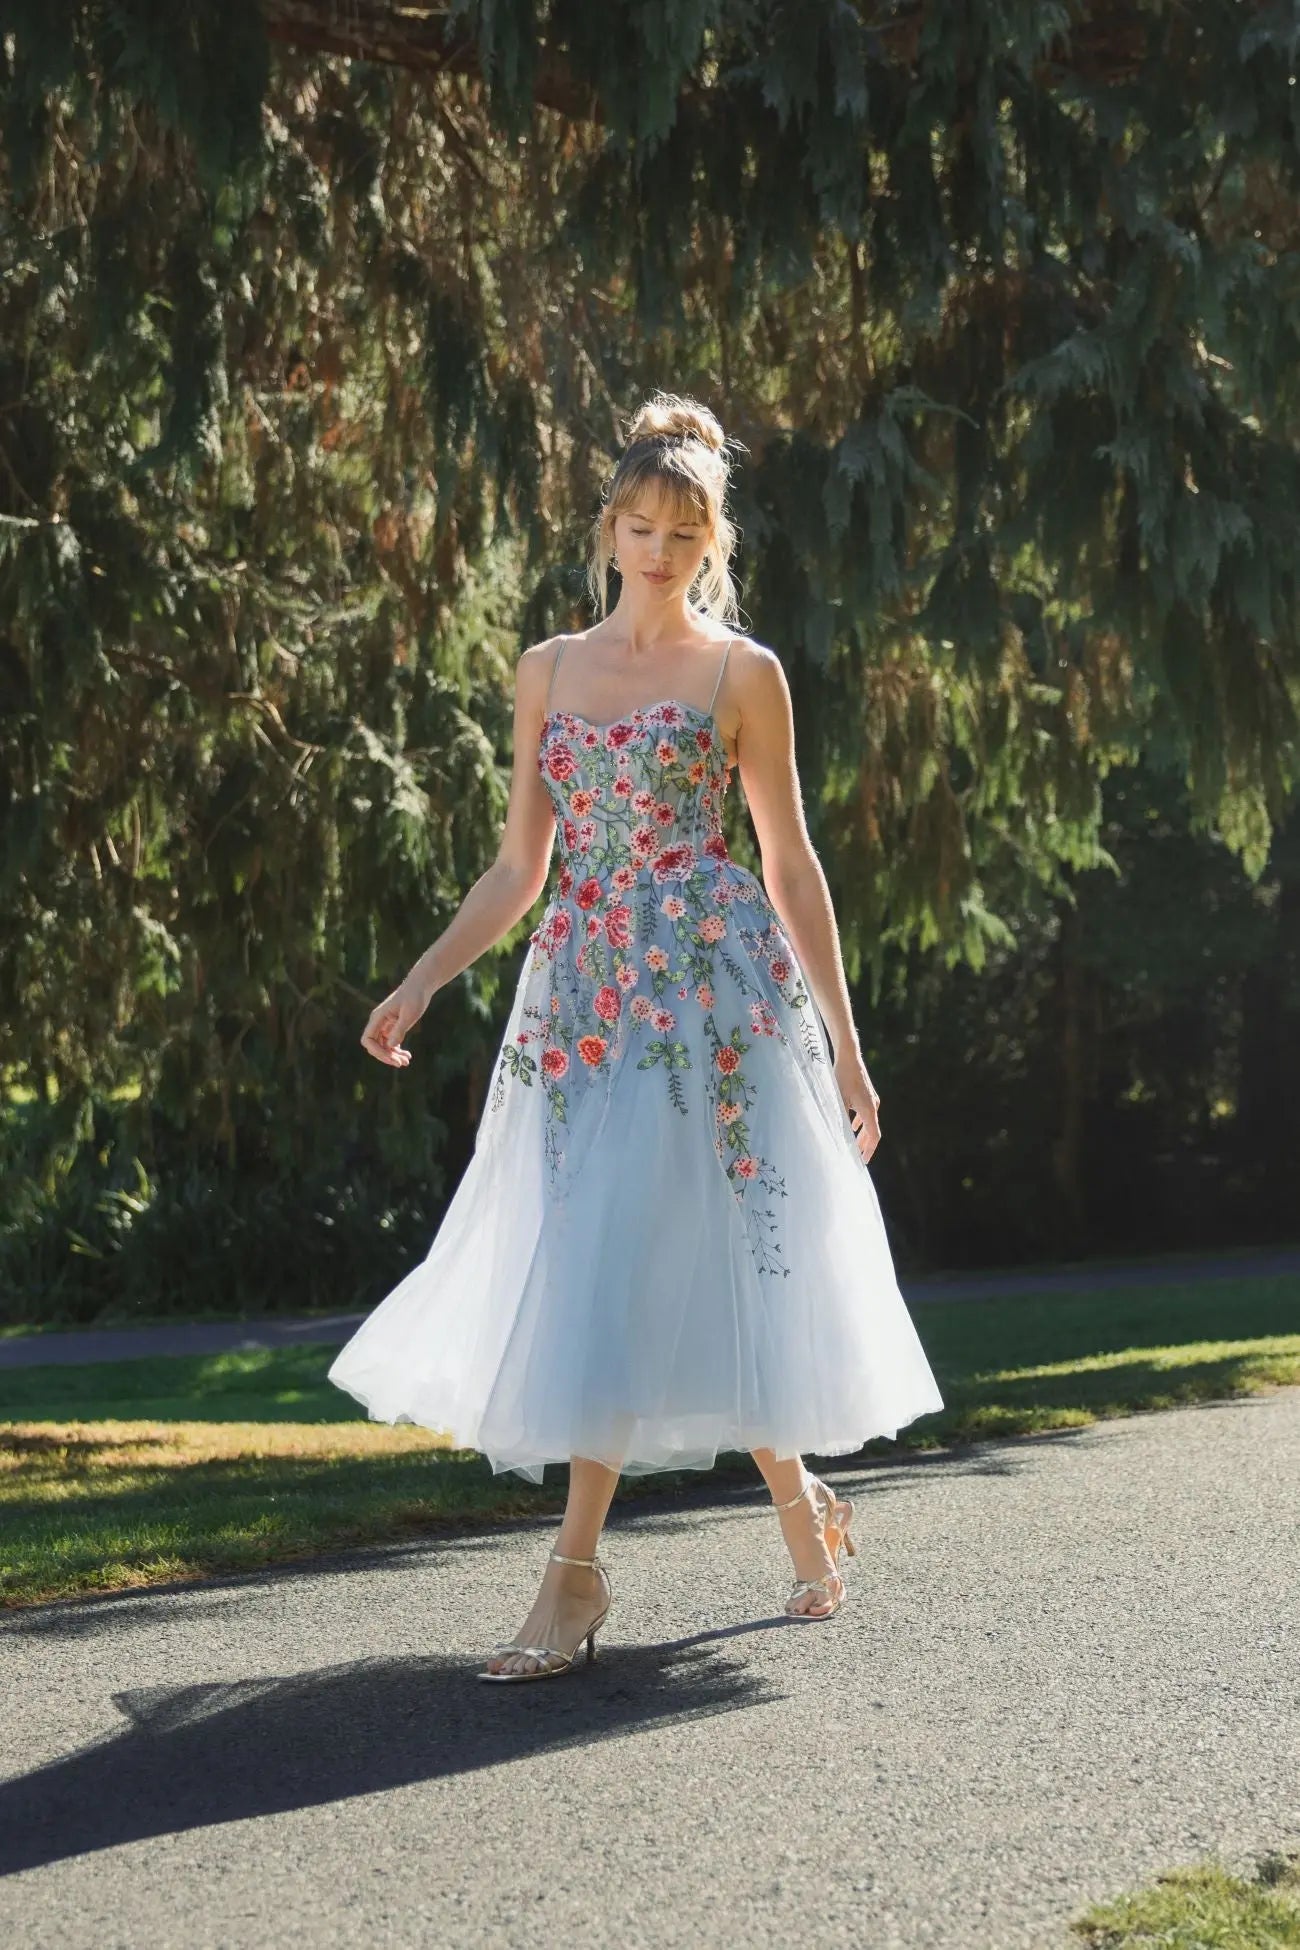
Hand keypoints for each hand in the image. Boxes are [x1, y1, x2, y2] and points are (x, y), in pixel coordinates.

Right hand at [360, 974, 432, 1068]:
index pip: (367, 1040)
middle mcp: (378, 1022)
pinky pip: (390, 1043)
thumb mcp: (409, 1014)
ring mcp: (385, 1025)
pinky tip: (407, 1056)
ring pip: (383, 1046)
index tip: (392, 1057)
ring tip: (407, 1062)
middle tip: (401, 1064)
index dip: (376, 1051)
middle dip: (386, 1056)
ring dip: (393, 1056)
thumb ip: (399, 1029)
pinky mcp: (392, 1027)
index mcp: (378, 1017)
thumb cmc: (415, 997)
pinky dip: (397, 1051)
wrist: (421, 985)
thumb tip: (390, 1046)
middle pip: (374, 1046)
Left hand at [833, 1048, 881, 1162]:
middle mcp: (873, 1106)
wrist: (849, 1056)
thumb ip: (840, 1118)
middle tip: (857, 1158)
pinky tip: (852, 1126)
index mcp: (869, 1110)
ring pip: (868, 1122)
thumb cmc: (842, 1077)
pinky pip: (865, 1113)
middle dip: (864, 1145)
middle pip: (872, 1131)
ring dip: (861, 1134)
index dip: (869, 1151)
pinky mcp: (866, 1094)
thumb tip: (838, 1136)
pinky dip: (860, 1122)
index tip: (863, 1162)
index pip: (873, 1136)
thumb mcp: (838, 1100)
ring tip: (854, 1145)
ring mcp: (871, 1099)